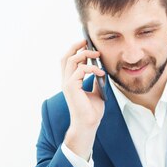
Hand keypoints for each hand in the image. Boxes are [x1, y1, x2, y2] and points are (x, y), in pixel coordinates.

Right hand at [61, 40, 106, 159]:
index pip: (68, 60)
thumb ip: (95, 80)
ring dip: (85, 55)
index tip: (87, 44)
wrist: (89, 124)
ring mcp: (67, 84)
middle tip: (87, 41)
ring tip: (97, 55)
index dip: (75, 50)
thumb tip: (101, 69)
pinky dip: (91, 68)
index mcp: (70, 81)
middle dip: (76, 46)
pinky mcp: (71, 87)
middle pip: (66, 56)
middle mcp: (66, 81)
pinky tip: (100, 72)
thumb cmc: (91, 111)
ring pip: (71, 60)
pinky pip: (80, 70)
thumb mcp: (96, 91)